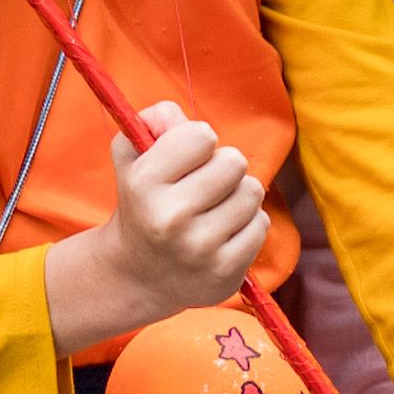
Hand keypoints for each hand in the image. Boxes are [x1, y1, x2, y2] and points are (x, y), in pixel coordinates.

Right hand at [43, 102, 269, 353]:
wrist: (139, 278)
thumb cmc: (143, 205)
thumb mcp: (132, 159)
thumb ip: (152, 122)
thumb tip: (176, 115)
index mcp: (144, 183)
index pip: (201, 136)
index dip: (198, 142)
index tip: (188, 159)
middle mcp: (170, 217)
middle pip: (235, 162)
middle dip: (224, 167)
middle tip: (206, 185)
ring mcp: (200, 248)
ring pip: (252, 192)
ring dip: (238, 195)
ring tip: (215, 209)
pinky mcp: (226, 271)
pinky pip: (261, 224)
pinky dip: (247, 224)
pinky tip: (223, 233)